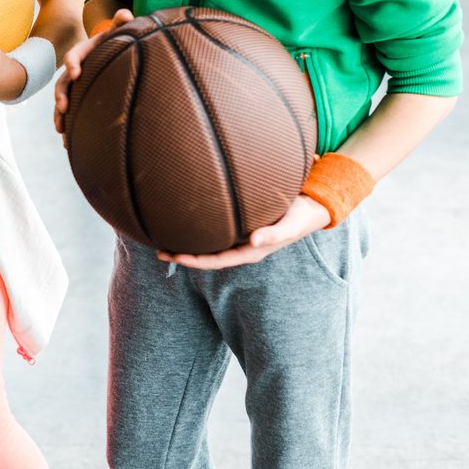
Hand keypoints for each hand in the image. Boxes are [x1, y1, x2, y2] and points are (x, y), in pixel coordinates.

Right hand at [53, 8, 134, 133]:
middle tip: (63, 107)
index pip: (74, 56)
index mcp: (85, 52)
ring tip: (61, 130)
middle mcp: (77, 69)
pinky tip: (69, 143)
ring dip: (60, 115)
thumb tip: (126, 13)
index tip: (76, 73)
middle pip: (64, 82)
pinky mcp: (80, 97)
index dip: (73, 63)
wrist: (111, 48)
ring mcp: (77, 85)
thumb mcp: (119, 28)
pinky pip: (71, 112)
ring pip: (63, 100)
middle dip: (61, 95)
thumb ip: (121, 22)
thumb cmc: (117, 39)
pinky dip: (68, 126)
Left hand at [158, 195, 331, 269]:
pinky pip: (216, 233)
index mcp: (250, 251)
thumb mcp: (289, 225)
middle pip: (207, 256)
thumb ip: (274, 235)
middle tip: (158, 249)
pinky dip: (199, 231)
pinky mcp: (241, 226)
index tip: (173, 256)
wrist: (311, 208)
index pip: (216, 260)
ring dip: (188, 244)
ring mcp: (240, 238)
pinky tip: (186, 222)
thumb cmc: (299, 216)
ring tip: (163, 238)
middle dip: (183, 254)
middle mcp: (242, 247)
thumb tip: (254, 242)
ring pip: (210, 245)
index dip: (194, 260)